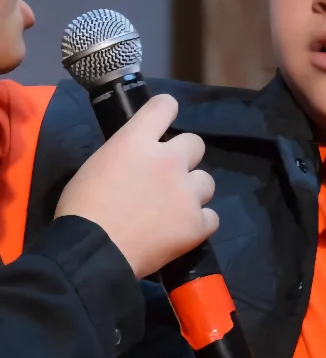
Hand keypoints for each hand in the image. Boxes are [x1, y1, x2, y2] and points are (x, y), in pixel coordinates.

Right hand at [55, 93, 217, 278]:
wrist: (93, 252)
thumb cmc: (82, 210)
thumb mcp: (97, 166)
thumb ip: (125, 155)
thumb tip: (136, 162)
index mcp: (137, 142)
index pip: (164, 106)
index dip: (166, 111)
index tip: (164, 119)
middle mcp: (169, 161)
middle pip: (196, 143)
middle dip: (184, 157)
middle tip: (168, 176)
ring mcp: (187, 192)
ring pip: (207, 182)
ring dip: (192, 192)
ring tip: (175, 208)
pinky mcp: (197, 223)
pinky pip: (211, 217)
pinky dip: (198, 223)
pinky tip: (182, 230)